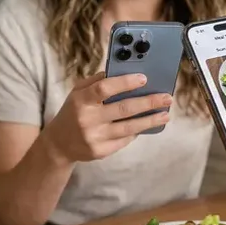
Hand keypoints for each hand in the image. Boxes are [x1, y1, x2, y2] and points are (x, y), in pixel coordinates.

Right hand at [45, 72, 172, 162]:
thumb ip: (96, 82)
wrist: (58, 144)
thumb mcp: (77, 93)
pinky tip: (147, 125)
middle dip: (149, 103)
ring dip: (150, 120)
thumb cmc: (72, 112)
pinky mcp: (101, 151)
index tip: (144, 79)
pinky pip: (125, 139)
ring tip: (165, 114)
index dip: (125, 83)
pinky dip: (137, 131)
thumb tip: (123, 73)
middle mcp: (87, 119)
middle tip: (167, 98)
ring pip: (129, 127)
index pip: (104, 89)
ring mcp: (95, 137)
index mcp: (81, 101)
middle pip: (123, 109)